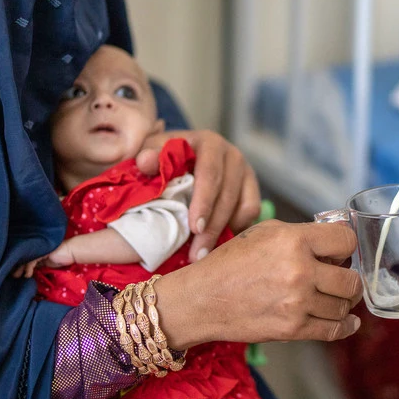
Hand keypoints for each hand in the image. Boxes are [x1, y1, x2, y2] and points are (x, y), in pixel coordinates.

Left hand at [13, 241, 76, 277]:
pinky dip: (28, 269)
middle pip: (23, 257)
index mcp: (37, 252)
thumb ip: (40, 265)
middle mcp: (36, 250)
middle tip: (12, 275)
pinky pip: (32, 261)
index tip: (15, 273)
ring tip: (17, 276)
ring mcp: (38, 250)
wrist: (72, 252)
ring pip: (25, 259)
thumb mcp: (48, 263)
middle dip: (16, 266)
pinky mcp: (42, 252)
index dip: (19, 265)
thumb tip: (31, 272)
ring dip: (20, 268)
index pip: (26, 258)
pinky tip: (28, 275)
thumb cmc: (63, 257)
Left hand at [138, 130, 260, 260]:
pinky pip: (251, 212)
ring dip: (223, 233)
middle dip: (213, 227)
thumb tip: (146, 162)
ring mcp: (245, 171)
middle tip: (197, 254)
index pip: (210, 172)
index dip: (204, 201)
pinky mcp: (252, 188)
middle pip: (227, 194)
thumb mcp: (152, 153)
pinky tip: (217, 243)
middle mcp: (231, 154)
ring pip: (243, 206)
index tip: (195, 228)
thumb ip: (147, 156)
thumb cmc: (163, 158)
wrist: (178, 158)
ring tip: (203, 255)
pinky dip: (237, 228)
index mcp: (207, 142)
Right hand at [152, 220, 362, 347]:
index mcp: (294, 241)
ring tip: (334, 298)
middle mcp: (299, 271)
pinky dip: (345, 326)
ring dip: (343, 302)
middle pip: (351, 279)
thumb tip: (334, 247)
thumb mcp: (265, 233)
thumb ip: (302, 235)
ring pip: (344, 305)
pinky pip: (333, 330)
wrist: (202, 299)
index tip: (342, 253)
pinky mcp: (293, 329)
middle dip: (349, 278)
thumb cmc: (230, 263)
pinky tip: (348, 321)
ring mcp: (297, 303)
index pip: (347, 241)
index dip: (347, 247)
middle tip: (341, 279)